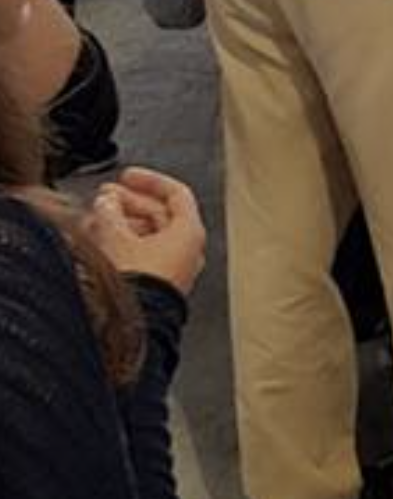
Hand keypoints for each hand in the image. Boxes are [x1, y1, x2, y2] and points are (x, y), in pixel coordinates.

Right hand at [87, 168, 206, 295]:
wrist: (135, 322)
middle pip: (161, 215)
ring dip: (123, 223)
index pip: (176, 194)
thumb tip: (107, 202)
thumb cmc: (138, 282)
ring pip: (150, 235)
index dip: (150, 180)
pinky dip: (125, 243)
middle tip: (105, 197)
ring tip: (97, 218)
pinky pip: (144, 254)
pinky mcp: (160, 284)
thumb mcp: (116, 235)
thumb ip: (110, 211)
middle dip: (130, 203)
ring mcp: (176, 269)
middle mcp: (189, 251)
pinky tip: (102, 241)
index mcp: (190, 233)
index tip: (127, 176)